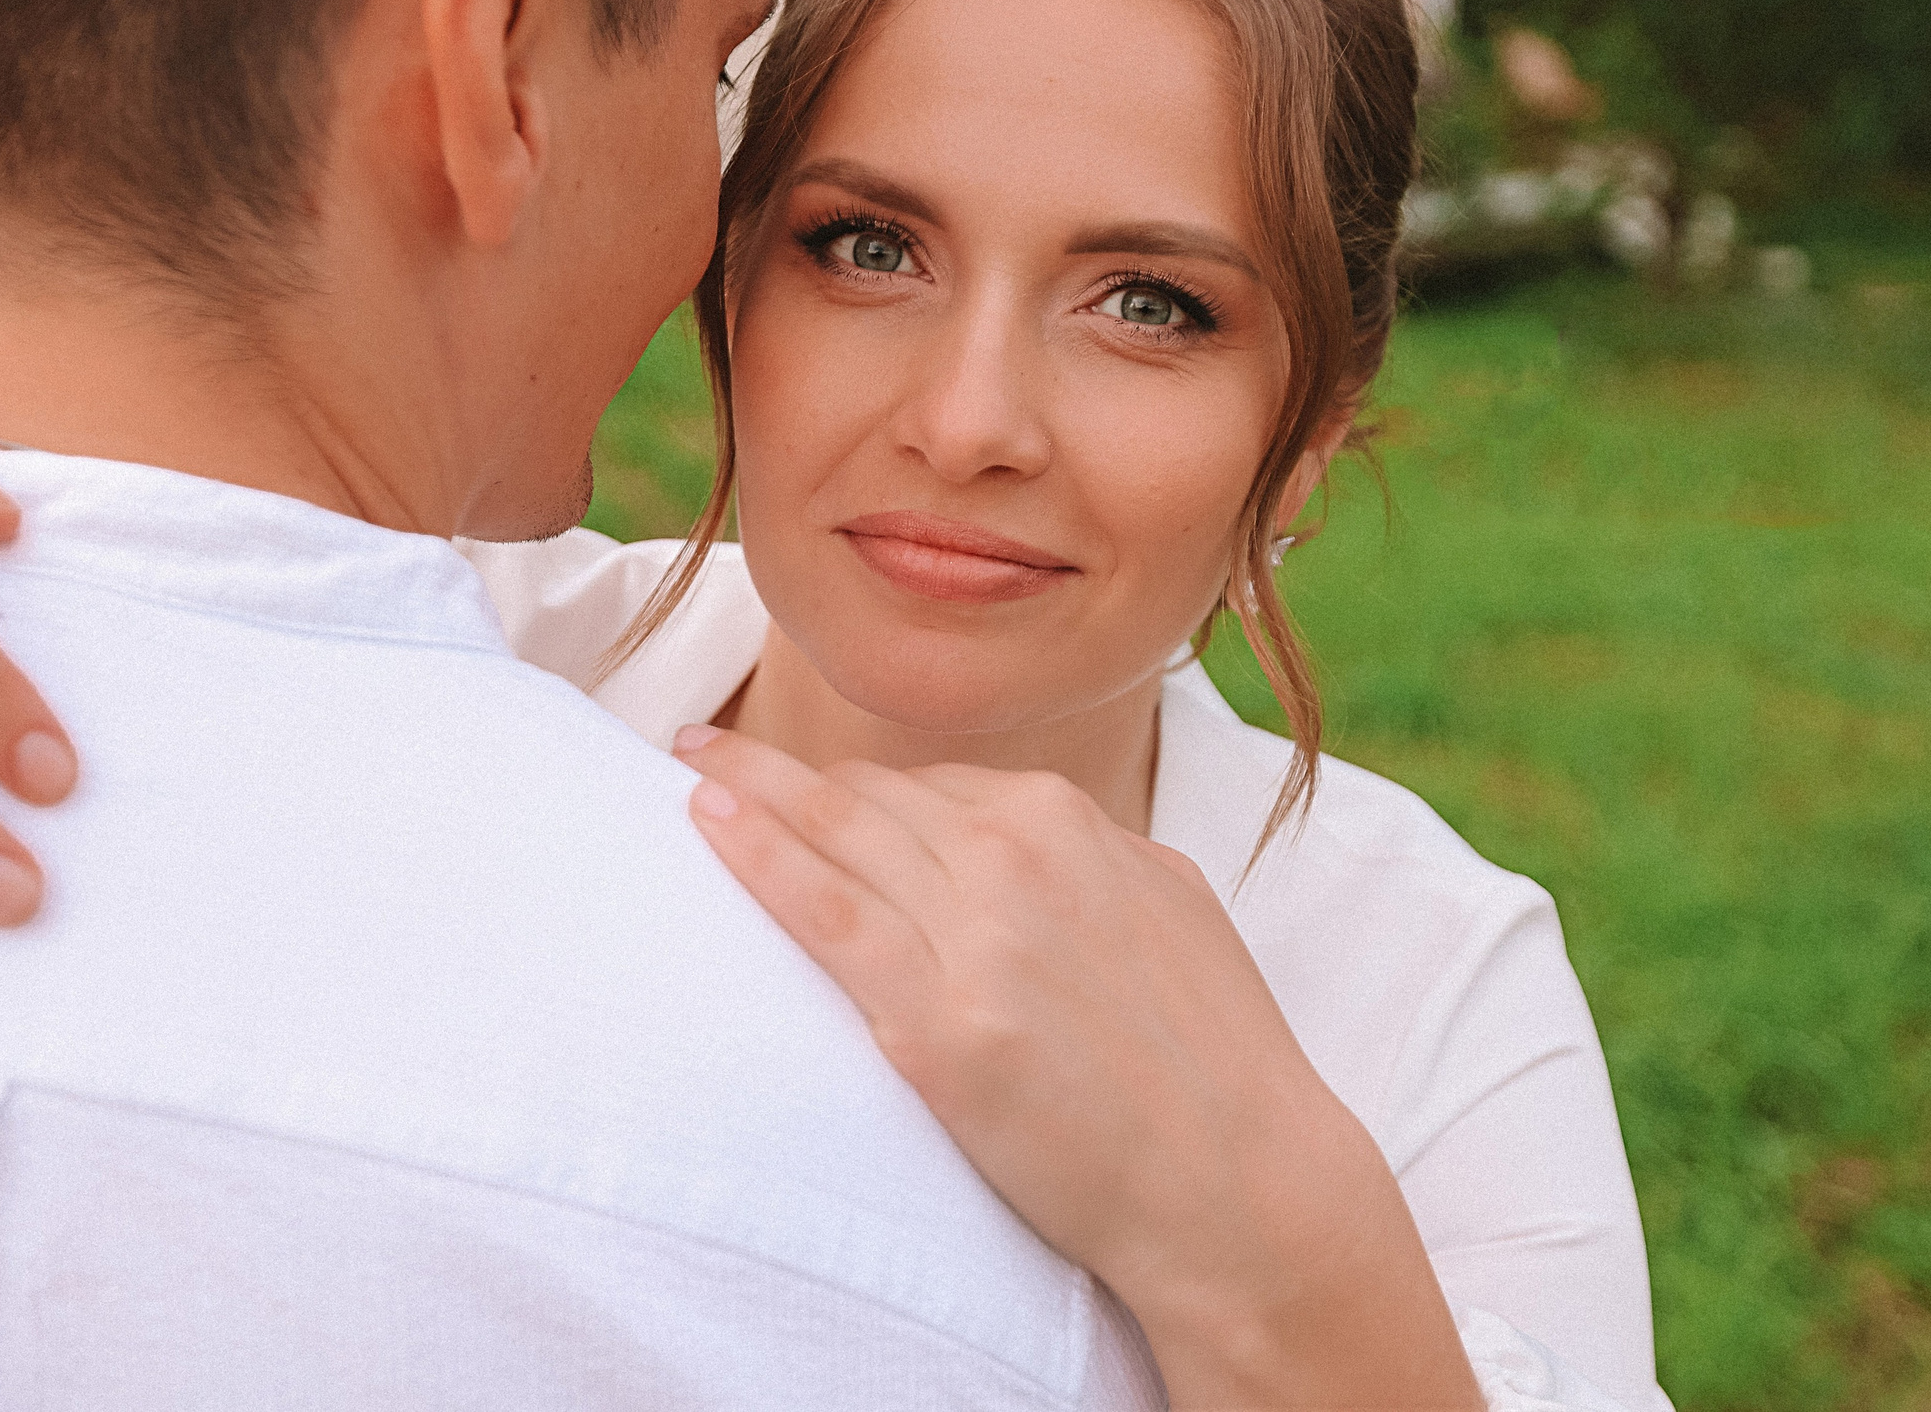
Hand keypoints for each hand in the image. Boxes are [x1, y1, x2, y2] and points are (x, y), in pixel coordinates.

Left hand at [672, 725, 1480, 1410]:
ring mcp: (973, 933)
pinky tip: (706, 823)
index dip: (855, 786)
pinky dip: (755, 857)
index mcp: (1071, 822)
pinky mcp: (934, 1020)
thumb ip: (1089, 857)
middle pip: (868, 796)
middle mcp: (1017, 855)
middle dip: (780, 769)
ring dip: (748, 789)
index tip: (800, 781)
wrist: (1241, 1184)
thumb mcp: (1164, 905)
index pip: (931, 787)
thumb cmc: (1213, 1062)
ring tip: (689, 762)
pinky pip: (820, 912)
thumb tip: (1033, 831)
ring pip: (833, 833)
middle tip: (705, 745)